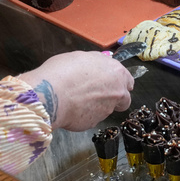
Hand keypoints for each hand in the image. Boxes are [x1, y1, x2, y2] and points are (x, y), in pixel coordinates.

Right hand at [18, 51, 133, 130]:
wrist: (50, 94)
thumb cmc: (63, 71)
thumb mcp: (82, 57)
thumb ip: (96, 65)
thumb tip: (96, 69)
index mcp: (116, 73)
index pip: (128, 81)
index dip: (120, 83)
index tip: (113, 84)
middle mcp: (117, 92)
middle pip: (124, 100)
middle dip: (115, 99)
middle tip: (98, 96)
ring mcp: (106, 109)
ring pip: (106, 110)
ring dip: (97, 107)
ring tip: (78, 100)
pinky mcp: (94, 123)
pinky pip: (91, 119)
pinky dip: (84, 115)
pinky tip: (72, 109)